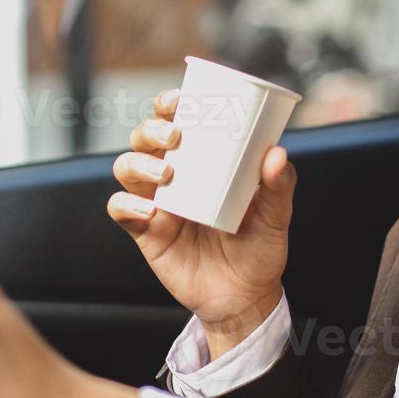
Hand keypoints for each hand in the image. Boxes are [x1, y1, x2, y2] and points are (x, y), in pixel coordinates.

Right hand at [107, 87, 296, 357]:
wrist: (244, 298)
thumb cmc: (259, 249)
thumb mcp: (275, 215)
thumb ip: (278, 185)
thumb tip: (277, 153)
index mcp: (204, 161)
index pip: (178, 121)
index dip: (170, 104)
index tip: (180, 99)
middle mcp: (175, 175)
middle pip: (145, 137)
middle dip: (152, 128)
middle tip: (175, 135)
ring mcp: (158, 202)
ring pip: (126, 167)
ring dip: (139, 161)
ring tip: (166, 172)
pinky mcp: (146, 231)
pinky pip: (120, 209)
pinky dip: (127, 204)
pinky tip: (151, 210)